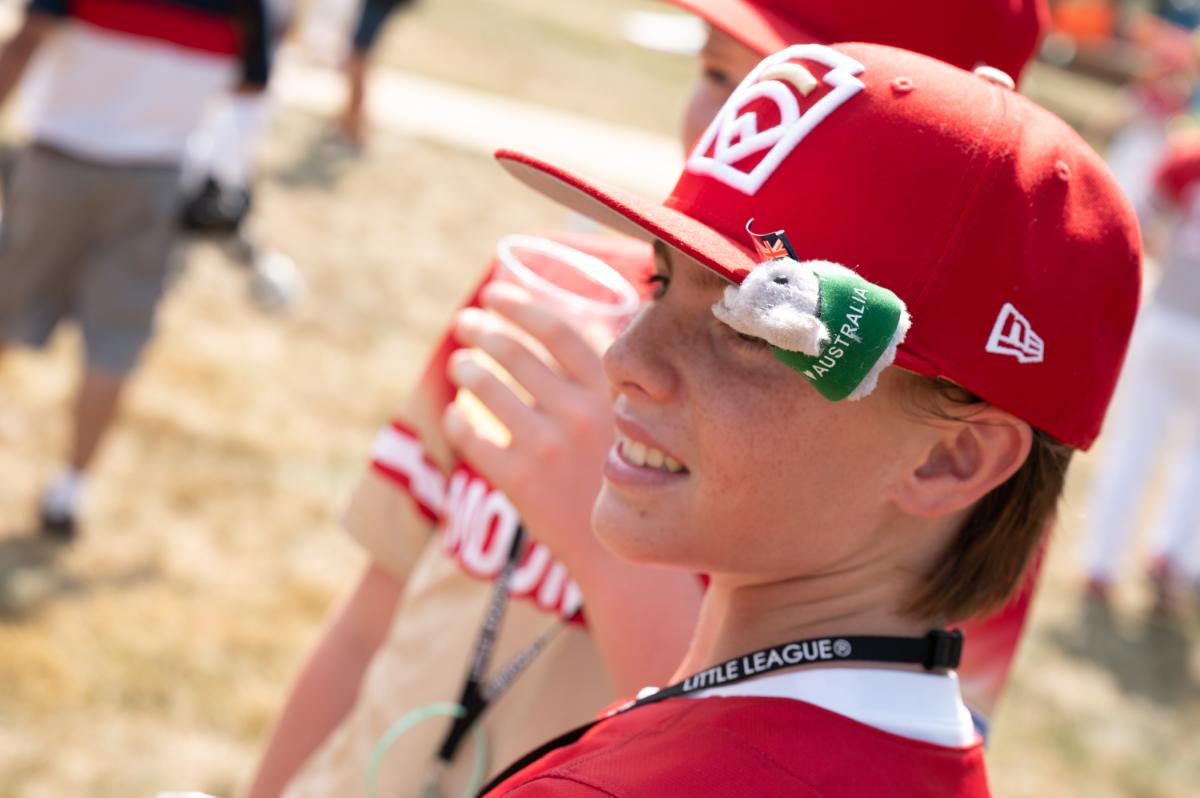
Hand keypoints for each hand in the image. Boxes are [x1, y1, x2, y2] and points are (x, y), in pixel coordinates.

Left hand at [442, 282, 616, 572]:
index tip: (495, 293)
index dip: (521, 305)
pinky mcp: (520, 481)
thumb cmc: (619, 473)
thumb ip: (599, 375)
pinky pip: (474, 436)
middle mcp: (578, 413)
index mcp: (607, 391)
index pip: (556, 330)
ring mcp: (547, 447)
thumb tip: (565, 321)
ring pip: (488, 389)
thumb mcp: (627, 418)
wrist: (619, 551)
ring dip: (467, 368)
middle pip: (515, 353)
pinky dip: (460, 421)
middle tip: (466, 323)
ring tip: (460, 364)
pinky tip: (457, 414)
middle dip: (483, 331)